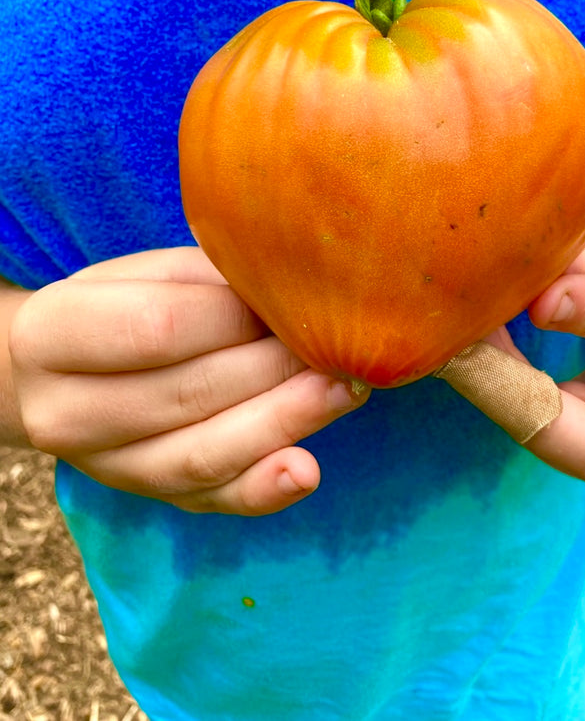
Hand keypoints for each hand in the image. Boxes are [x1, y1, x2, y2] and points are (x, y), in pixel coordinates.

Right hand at [9, 247, 368, 514]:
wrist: (61, 374)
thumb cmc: (118, 305)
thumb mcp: (146, 273)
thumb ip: (208, 279)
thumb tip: (292, 286)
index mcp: (51, 336)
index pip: (154, 330)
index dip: (232, 318)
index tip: (289, 298)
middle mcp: (65, 415)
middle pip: (186, 395)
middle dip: (273, 367)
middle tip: (339, 342)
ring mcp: (107, 467)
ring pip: (201, 455)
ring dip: (283, 422)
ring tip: (344, 389)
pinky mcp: (152, 496)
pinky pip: (211, 501)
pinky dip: (262, 490)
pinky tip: (307, 470)